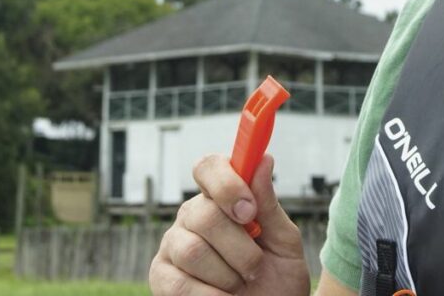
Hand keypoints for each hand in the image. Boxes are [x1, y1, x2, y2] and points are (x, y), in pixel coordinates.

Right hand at [150, 152, 310, 294]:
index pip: (208, 168)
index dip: (226, 184)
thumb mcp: (283, 242)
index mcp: (220, 198)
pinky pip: (179, 285)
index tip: (249, 211)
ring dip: (228, 275)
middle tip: (256, 266)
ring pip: (192, 251)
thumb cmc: (277, 277)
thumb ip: (268, 205)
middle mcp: (191, 216)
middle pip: (204, 215)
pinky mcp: (160, 277)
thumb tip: (263, 160)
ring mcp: (172, 246)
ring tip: (240, 284)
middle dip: (240, 247)